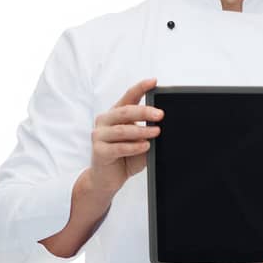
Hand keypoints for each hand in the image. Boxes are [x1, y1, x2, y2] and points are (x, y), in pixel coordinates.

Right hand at [90, 78, 161, 193]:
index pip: (128, 97)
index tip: (153, 82)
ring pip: (122, 130)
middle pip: (125, 112)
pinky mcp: (98, 151)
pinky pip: (118, 147)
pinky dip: (133, 146)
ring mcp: (99, 135)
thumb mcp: (140, 143)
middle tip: (160, 115)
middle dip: (144, 111)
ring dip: (141, 131)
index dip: (140, 88)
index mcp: (115, 115)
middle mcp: (105, 121)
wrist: (106, 180)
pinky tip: (145, 146)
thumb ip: (148, 134)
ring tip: (156, 132)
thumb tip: (163, 127)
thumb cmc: (124, 159)